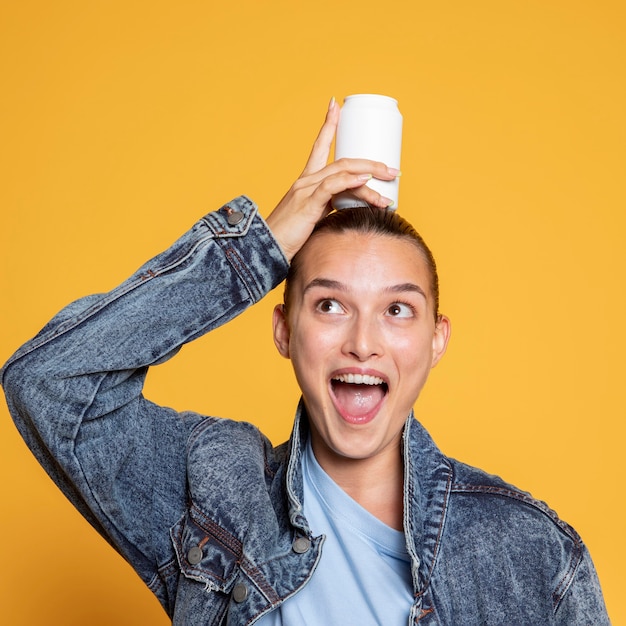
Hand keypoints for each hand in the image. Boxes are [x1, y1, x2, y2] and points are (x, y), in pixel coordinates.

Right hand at [266, 98, 399, 261]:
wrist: (266, 248)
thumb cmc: (289, 236)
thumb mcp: (312, 217)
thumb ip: (328, 208)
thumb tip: (352, 211)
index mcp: (306, 181)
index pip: (319, 146)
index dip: (328, 125)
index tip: (336, 105)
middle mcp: (306, 181)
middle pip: (343, 161)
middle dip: (370, 162)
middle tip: (393, 170)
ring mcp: (306, 190)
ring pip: (342, 172)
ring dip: (369, 174)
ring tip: (389, 179)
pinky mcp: (307, 204)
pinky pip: (331, 188)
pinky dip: (349, 182)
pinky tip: (364, 181)